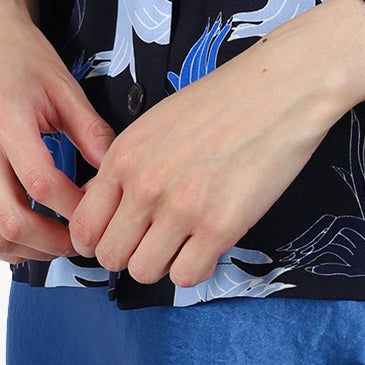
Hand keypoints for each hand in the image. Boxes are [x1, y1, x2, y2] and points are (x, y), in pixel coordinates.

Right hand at [0, 0, 115, 263]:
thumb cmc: (26, 61)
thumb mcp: (66, 88)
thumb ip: (93, 134)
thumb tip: (119, 178)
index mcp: (4, 118)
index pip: (40, 183)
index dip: (74, 207)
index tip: (100, 211)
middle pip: (10, 220)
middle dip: (53, 242)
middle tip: (84, 240)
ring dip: (29, 251)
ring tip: (62, 241)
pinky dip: (6, 245)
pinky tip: (34, 236)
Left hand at [67, 0, 364, 288]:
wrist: (281, 88)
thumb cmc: (224, 100)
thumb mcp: (158, 123)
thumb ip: (129, 165)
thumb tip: (111, 209)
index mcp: (124, 155)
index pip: (84, 226)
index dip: (99, 239)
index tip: (120, 237)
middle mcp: (144, 184)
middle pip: (110, 256)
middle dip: (131, 254)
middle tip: (157, 240)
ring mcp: (181, 208)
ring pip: (144, 272)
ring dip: (163, 263)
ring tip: (186, 241)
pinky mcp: (220, 227)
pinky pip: (187, 276)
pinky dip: (197, 267)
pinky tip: (210, 243)